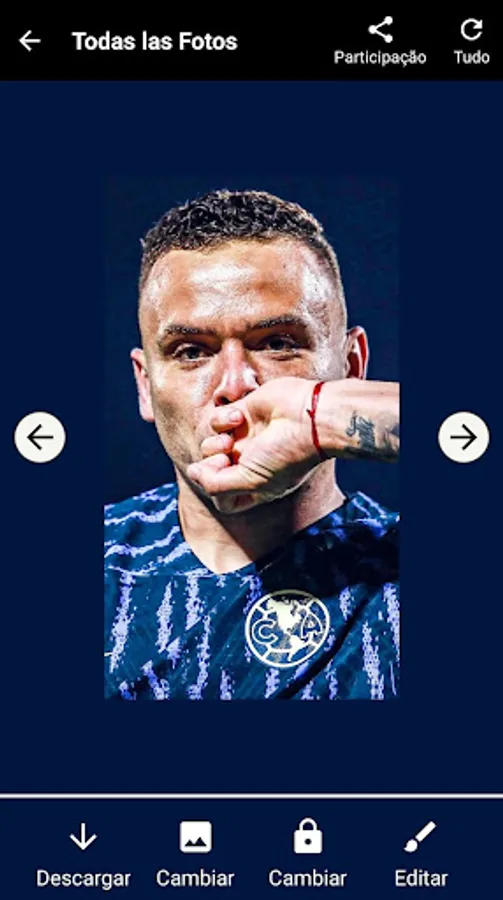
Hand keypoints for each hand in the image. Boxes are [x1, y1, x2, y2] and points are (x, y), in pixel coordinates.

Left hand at [187, 377, 317, 509]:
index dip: (215, 490)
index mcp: (256, 487)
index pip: (223, 499)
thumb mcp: (251, 482)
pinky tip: (239, 416)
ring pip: (209, 446)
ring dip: (214, 442)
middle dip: (211, 465)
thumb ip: (216, 485)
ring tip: (230, 438)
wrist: (309, 417)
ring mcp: (245, 439)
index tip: (224, 476)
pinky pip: (215, 419)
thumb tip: (192, 473)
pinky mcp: (243, 413)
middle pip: (211, 472)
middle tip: (224, 458)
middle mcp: (249, 464)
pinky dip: (222, 418)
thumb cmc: (286, 454)